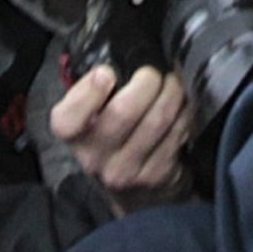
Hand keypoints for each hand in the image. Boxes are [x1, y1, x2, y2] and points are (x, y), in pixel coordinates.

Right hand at [49, 64, 192, 210]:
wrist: (130, 187)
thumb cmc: (110, 135)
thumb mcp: (91, 114)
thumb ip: (94, 90)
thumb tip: (114, 63)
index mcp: (73, 136)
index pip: (68, 119)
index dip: (89, 92)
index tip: (107, 73)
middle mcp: (94, 157)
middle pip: (123, 113)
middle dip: (146, 82)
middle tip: (154, 73)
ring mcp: (126, 171)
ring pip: (157, 121)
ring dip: (172, 93)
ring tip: (173, 83)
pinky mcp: (156, 176)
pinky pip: (177, 134)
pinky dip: (184, 113)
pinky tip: (181, 106)